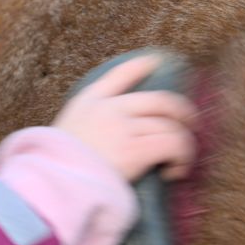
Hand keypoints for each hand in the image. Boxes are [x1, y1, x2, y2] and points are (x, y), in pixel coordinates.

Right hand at [53, 55, 198, 181]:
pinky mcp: (136, 149)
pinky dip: (181, 159)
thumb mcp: (62, 134)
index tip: (156, 61)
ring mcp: (123, 127)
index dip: (142, 66)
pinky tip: (174, 172)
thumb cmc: (56, 166)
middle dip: (183, 111)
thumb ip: (86, 127)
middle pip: (161, 100)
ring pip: (171, 126)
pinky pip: (173, 145)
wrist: (53, 183)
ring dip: (182, 145)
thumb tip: (115, 135)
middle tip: (191, 125)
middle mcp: (109, 108)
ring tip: (178, 163)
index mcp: (89, 101)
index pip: (120, 74)